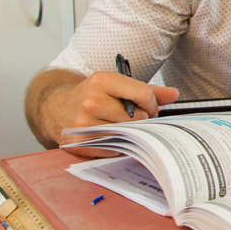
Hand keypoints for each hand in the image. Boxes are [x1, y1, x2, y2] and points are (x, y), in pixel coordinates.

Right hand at [37, 71, 179, 155]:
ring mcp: (84, 123)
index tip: (147, 106)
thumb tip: (174, 94)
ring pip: (127, 133)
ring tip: (120, 125)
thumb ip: (147, 90)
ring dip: (130, 133)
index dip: (152, 103)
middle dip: (141, 119)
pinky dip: (117, 144)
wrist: (56, 107)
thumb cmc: (92, 95)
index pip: (143, 94)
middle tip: (133, 118)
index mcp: (102, 80)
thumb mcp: (116, 85)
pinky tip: (110, 135)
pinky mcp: (80, 142)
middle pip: (138, 117)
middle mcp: (92, 101)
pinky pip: (114, 149)